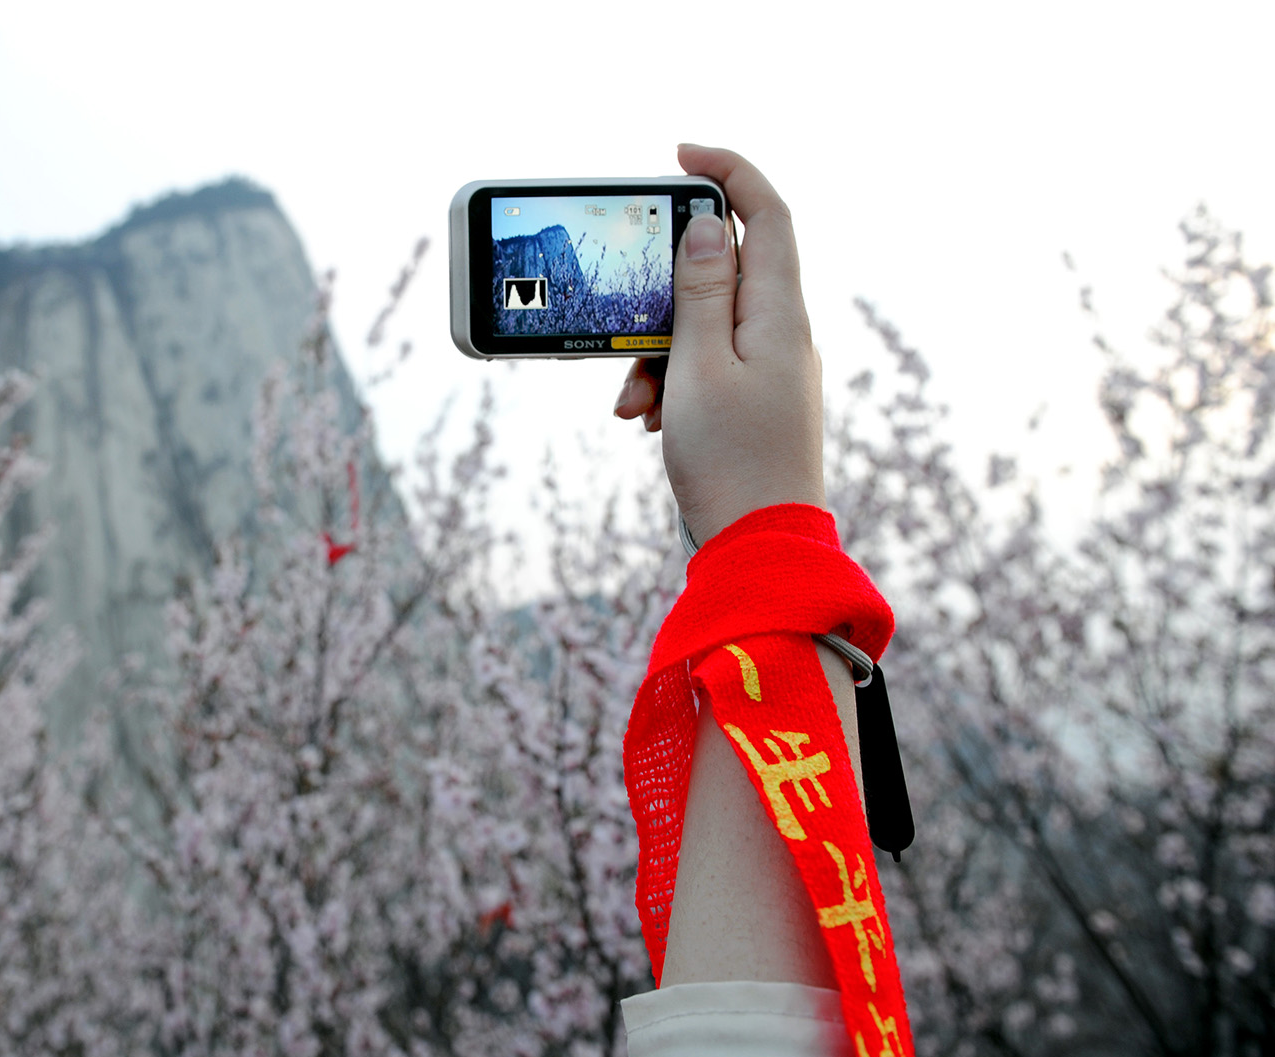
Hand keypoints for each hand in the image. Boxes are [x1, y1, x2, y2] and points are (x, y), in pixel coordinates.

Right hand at [612, 145, 823, 544]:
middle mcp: (784, 332)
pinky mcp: (757, 400)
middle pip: (722, 272)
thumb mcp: (697, 366)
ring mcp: (773, 367)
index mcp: (778, 313)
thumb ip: (699, 291)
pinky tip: (650, 421)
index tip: (679, 155)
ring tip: (634, 403)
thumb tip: (709, 224)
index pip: (766, 213)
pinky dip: (671, 381)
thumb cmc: (729, 461)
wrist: (760, 548)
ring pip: (704, 325)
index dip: (727, 171)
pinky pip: (707, 365)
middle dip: (662, 295)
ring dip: (657, 352)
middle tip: (626, 330)